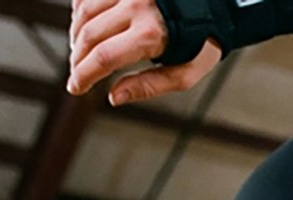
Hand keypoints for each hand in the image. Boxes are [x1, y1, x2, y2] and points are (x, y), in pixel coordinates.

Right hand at [68, 0, 221, 102]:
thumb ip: (150, 86)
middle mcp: (136, 5)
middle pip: (89, 34)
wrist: (217, 5)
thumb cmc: (202, 42)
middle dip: (77, 59)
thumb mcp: (186, 74)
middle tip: (77, 76)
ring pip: (84, 11)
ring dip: (76, 35)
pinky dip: (81, 12)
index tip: (75, 88)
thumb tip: (113, 97)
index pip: (103, 57)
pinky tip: (86, 28)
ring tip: (80, 54)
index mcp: (151, 33)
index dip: (83, 75)